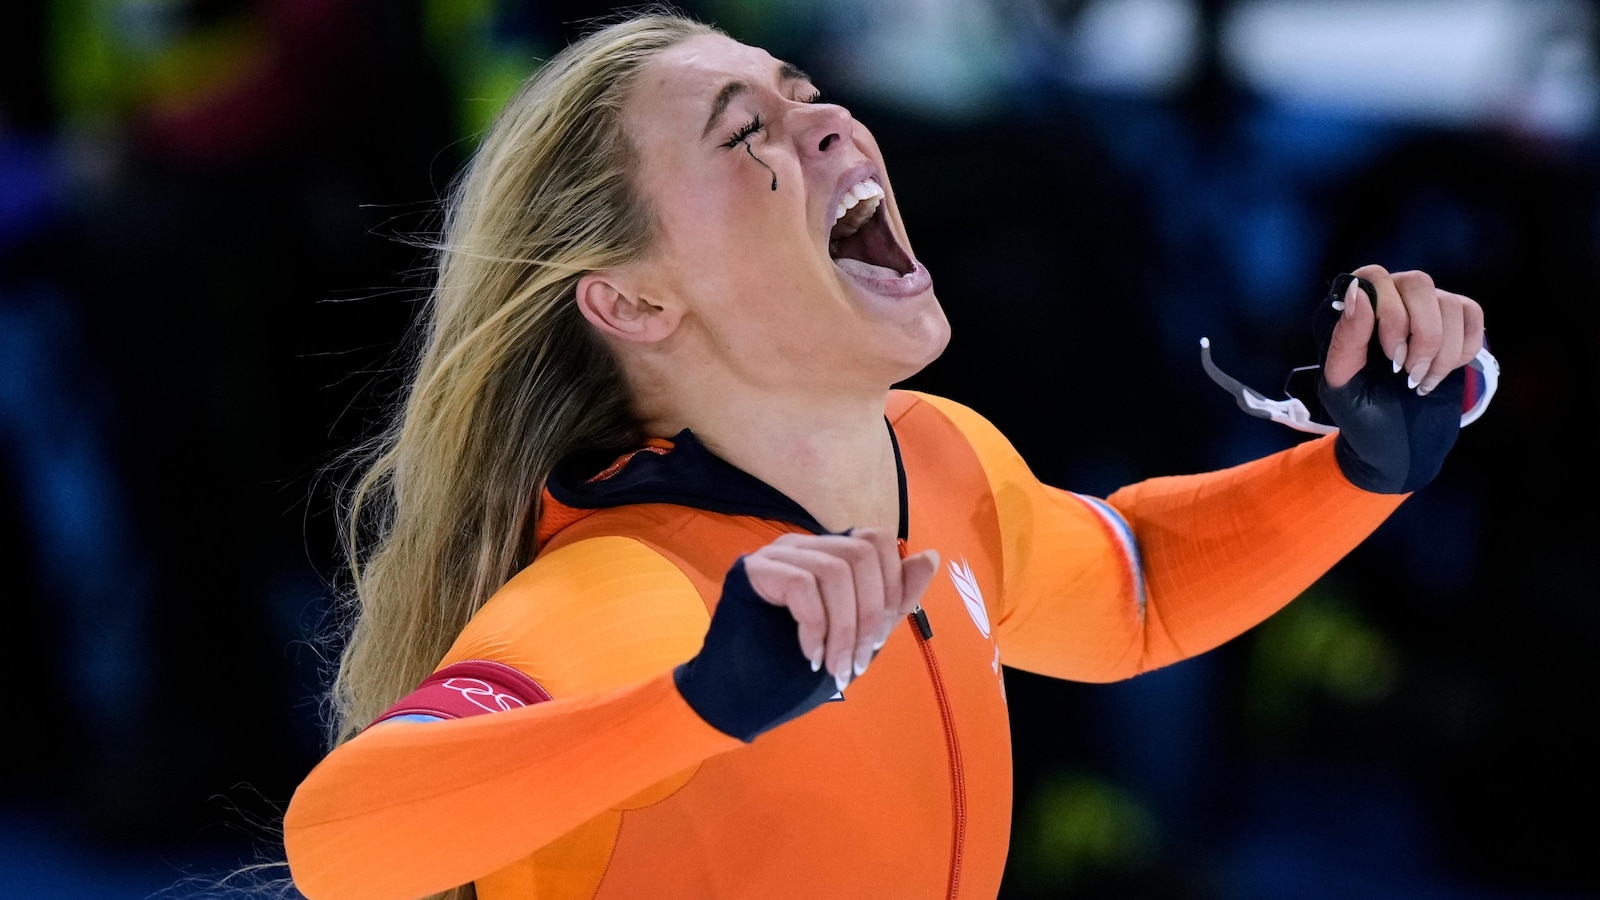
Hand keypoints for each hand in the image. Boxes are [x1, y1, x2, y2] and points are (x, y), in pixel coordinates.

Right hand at [744, 528, 938, 689]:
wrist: (740, 698)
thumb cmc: (796, 667)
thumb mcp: (859, 635)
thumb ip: (893, 599)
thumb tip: (931, 556)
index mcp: (828, 555)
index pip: (876, 541)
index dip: (890, 586)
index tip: (877, 641)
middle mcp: (803, 545)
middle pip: (861, 551)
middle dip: (870, 613)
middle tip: (858, 660)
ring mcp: (776, 554)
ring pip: (835, 570)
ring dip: (844, 629)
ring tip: (835, 667)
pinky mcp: (753, 570)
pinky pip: (802, 585)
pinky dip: (815, 627)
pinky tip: (809, 655)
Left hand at [1315, 265, 1486, 492]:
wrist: (1395, 445)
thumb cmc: (1360, 414)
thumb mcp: (1341, 383)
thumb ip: (1346, 338)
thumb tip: (1357, 291)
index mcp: (1354, 309)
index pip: (1373, 275)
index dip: (1389, 313)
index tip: (1390, 357)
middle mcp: (1391, 299)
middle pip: (1418, 283)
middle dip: (1421, 335)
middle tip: (1407, 373)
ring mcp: (1425, 308)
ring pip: (1449, 302)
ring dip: (1441, 351)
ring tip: (1420, 381)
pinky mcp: (1456, 324)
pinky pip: (1472, 314)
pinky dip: (1463, 348)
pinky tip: (1442, 372)